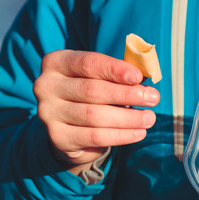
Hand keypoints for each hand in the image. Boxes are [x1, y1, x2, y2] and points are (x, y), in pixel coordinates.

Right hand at [34, 50, 159, 172]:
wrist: (68, 128)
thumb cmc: (88, 94)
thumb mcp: (98, 77)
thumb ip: (116, 73)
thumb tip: (144, 76)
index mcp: (55, 62)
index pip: (88, 63)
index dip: (115, 69)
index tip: (139, 77)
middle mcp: (45, 86)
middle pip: (92, 90)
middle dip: (127, 94)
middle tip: (153, 98)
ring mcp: (47, 113)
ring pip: (94, 115)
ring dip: (128, 118)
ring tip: (149, 118)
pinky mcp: (57, 137)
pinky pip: (94, 136)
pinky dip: (120, 135)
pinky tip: (138, 133)